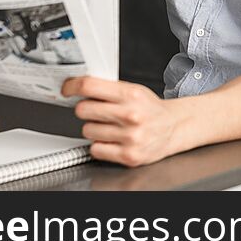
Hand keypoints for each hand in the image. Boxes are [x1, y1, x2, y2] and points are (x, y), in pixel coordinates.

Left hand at [62, 76, 184, 166]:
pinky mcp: (128, 155)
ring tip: (111, 126)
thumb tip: (79, 86)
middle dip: (85, 109)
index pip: (89, 86)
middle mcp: (131, 115)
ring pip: (87, 130)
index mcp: (131, 94)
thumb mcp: (134, 91)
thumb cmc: (150, 109)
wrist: (173, 128)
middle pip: (83, 109)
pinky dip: (100, 145)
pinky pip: (95, 149)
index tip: (67, 89)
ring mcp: (130, 137)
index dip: (72, 86)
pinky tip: (113, 140)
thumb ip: (109, 88)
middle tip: (96, 111)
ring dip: (94, 128)